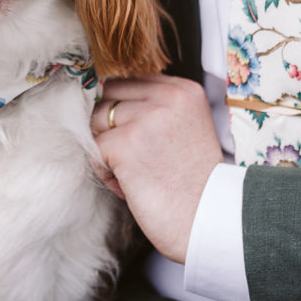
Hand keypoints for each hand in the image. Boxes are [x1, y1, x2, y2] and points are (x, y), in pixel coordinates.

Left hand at [91, 75, 222, 262]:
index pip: (129, 80)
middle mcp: (167, 98)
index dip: (122, 108)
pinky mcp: (126, 144)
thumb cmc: (193, 182)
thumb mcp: (186, 128)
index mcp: (184, 90)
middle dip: (110, 126)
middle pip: (109, 96)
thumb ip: (156, 107)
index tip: (133, 135)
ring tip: (131, 172)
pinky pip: (94, 147)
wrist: (207, 220)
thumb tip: (105, 93)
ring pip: (97, 120)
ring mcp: (146, 119)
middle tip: (132, 157)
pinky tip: (126, 184)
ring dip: (104, 148)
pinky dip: (103, 169)